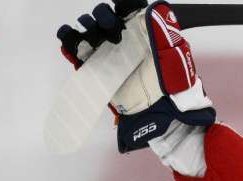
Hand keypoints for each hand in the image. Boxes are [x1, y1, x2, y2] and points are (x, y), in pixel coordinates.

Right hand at [57, 1, 214, 152]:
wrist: (160, 109)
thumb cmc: (172, 82)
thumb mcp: (174, 54)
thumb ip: (162, 31)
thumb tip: (154, 8)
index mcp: (140, 28)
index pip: (126, 6)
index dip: (122, 4)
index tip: (122, 9)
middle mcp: (121, 35)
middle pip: (102, 13)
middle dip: (104, 17)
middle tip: (114, 31)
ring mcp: (105, 49)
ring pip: (87, 26)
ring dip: (89, 27)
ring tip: (100, 41)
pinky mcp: (92, 63)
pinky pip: (73, 44)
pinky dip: (69, 38)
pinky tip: (77, 43)